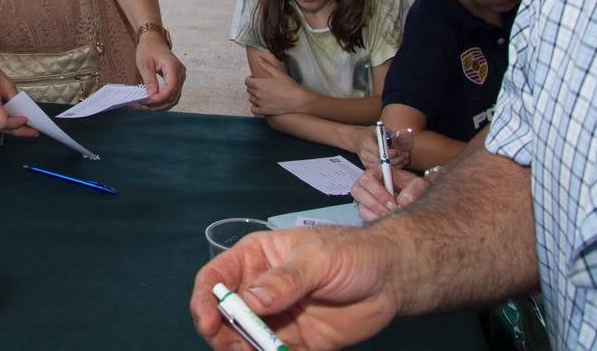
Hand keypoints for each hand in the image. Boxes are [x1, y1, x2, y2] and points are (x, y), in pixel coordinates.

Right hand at [0, 50, 37, 136]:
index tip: (26, 120)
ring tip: (25, 127)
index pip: (4, 122)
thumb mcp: (5, 81)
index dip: (16, 124)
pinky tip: (12, 120)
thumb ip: (14, 96)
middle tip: (32, 132)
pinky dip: (3, 123)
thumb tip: (22, 108)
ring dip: (11, 128)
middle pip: (1, 128)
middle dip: (18, 131)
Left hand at [134, 35, 184, 110]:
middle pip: (174, 95)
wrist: (153, 39)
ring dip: (162, 103)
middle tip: (145, 105)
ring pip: (174, 96)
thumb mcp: (145, 65)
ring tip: (148, 105)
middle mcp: (180, 72)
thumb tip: (151, 96)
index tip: (147, 101)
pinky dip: (164, 99)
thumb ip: (149, 81)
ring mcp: (180, 76)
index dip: (160, 98)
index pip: (170, 88)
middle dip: (159, 103)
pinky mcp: (177, 78)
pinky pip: (173, 93)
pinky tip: (154, 101)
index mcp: (173, 66)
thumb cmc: (148, 48)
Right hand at [190, 227, 400, 349]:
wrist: (391, 279)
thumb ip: (285, 280)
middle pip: (223, 315)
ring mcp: (274, 318)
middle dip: (221, 334)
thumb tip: (250, 300)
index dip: (205, 300)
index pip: (215, 278)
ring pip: (242, 340)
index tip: (208, 322)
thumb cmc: (352, 254)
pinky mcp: (294, 343)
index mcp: (254, 259)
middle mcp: (257, 290)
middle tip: (236, 348)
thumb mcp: (318, 259)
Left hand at [244, 55, 311, 115]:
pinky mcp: (264, 111)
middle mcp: (258, 94)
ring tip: (261, 94)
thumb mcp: (278, 73)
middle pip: (248, 89)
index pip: (247, 81)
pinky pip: (253, 110)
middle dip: (252, 86)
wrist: (298, 100)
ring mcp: (260, 103)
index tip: (254, 79)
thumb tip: (258, 59)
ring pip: (251, 99)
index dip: (250, 79)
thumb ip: (266, 66)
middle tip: (260, 86)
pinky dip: (254, 107)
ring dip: (254, 96)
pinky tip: (259, 104)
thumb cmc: (289, 86)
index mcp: (259, 83)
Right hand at [351, 167, 428, 221]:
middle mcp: (367, 183)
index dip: (379, 192)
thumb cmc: (415, 187)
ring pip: (361, 206)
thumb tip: (402, 201)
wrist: (417, 197)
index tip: (394, 203)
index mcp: (377, 172)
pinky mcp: (367, 209)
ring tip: (391, 217)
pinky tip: (388, 220)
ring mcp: (365, 197)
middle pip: (358, 191)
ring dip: (376, 214)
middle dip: (375, 204)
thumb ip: (415, 188)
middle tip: (391, 212)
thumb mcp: (420, 183)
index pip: (368, 179)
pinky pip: (364, 216)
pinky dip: (375, 220)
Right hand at [356, 127, 412, 169]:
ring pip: (383, 168)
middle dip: (396, 160)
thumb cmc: (369, 134)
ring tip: (405, 159)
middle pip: (382, 162)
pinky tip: (399, 163)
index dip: (391, 154)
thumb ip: (387, 135)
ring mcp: (366, 162)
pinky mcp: (368, 167)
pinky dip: (392, 168)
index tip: (399, 151)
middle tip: (405, 155)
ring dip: (396, 164)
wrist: (356, 140)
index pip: (379, 152)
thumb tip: (399, 141)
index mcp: (366, 143)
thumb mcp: (378, 129)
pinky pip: (382, 170)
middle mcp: (365, 154)